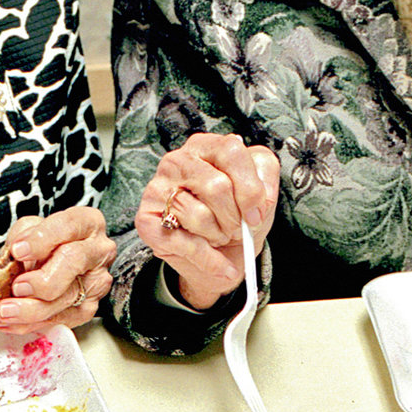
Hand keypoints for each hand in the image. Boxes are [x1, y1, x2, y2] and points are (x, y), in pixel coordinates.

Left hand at [0, 206, 114, 331]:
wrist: (54, 263)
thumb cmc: (43, 244)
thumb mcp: (29, 231)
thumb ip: (20, 241)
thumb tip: (8, 264)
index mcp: (87, 222)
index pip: (68, 226)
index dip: (41, 239)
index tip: (17, 251)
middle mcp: (98, 250)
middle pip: (74, 261)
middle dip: (42, 279)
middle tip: (16, 286)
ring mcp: (97, 281)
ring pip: (67, 297)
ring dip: (31, 308)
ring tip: (5, 311)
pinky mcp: (89, 307)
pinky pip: (61, 319)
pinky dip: (32, 324)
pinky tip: (11, 322)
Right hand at [134, 133, 280, 310]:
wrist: (220, 253)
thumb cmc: (236, 216)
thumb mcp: (262, 196)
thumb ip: (266, 185)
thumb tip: (258, 199)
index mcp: (206, 146)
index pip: (231, 151)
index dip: (249, 188)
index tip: (256, 214)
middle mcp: (177, 161)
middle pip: (216, 185)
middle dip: (234, 218)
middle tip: (236, 229)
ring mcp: (157, 189)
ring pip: (199, 215)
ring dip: (218, 236)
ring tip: (218, 236)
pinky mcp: (146, 219)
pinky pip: (183, 243)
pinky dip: (208, 260)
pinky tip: (218, 265)